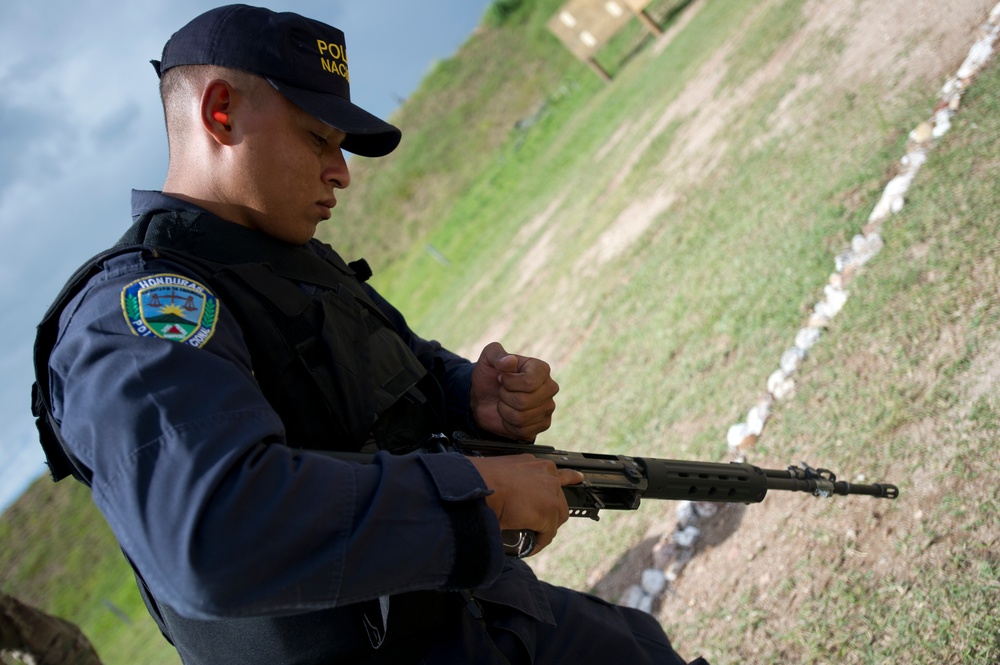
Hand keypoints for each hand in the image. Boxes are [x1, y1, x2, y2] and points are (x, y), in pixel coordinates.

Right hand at [469, 454, 583, 553]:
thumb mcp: (501, 472)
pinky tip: (529, 546)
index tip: (576, 480)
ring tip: (532, 535)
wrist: (478, 485)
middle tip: (539, 522)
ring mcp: (551, 492)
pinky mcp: (549, 511)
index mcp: (535, 463)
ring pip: (557, 517)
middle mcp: (547, 473)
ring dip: (545, 528)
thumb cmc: (481, 479)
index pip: (557, 474)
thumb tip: (504, 491)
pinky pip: (548, 533)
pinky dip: (539, 542)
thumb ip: (511, 480)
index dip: (562, 483)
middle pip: (559, 499)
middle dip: (551, 512)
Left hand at [470, 342, 558, 439]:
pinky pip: (523, 431)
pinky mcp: (542, 425)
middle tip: (503, 392)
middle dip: (505, 398)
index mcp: (541, 369)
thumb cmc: (489, 376)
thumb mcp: (487, 359)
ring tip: (505, 403)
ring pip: (521, 418)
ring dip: (505, 411)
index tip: (502, 378)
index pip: (529, 382)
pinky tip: (509, 416)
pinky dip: (509, 425)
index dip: (509, 383)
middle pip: (524, 401)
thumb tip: (510, 361)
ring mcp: (548, 408)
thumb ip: (496, 354)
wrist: (484, 399)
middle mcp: (550, 388)